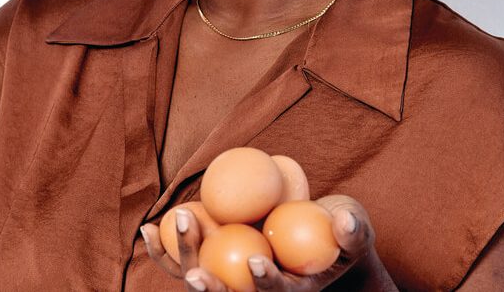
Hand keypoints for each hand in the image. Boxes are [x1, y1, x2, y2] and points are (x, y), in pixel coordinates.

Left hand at [140, 195, 397, 290]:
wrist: (318, 236)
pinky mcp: (213, 263)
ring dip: (180, 259)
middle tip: (196, 275)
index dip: (264, 283)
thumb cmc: (340, 235)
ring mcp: (230, 278)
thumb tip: (345, 219)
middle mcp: (253, 291)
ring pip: (200, 278)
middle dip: (212, 290)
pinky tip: (147, 229)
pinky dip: (165, 248)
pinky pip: (185, 259)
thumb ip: (354, 231)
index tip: (255, 261)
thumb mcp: (356, 234)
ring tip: (165, 232)